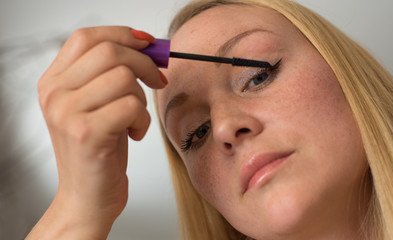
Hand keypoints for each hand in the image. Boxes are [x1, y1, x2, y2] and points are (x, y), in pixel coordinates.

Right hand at [26, 26, 165, 238]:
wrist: (87, 197)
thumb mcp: (97, 106)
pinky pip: (132, 106)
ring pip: (123, 77)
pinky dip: (144, 120)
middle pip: (109, 52)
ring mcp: (67, 113)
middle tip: (156, 81)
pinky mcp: (87, 133)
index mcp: (53, 82)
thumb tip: (147, 45)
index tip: (147, 44)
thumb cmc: (100, 151)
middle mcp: (54, 94)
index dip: (122, 34)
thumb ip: (111, 74)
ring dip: (142, 98)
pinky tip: (134, 135)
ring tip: (135, 119)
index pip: (86, 37)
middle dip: (144, 63)